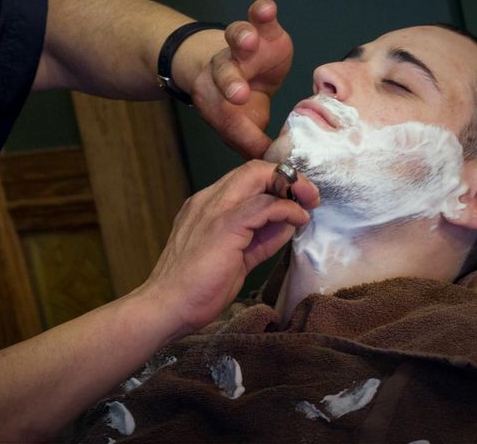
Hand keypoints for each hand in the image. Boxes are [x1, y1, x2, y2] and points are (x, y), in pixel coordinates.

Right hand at [139, 160, 318, 337]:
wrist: (166, 307)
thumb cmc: (195, 290)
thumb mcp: (235, 258)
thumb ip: (259, 238)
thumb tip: (287, 224)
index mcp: (205, 206)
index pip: (245, 178)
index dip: (274, 182)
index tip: (296, 197)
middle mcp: (207, 200)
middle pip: (252, 168)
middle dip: (287, 176)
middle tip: (309, 195)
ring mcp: (213, 210)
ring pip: (257, 176)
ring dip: (290, 187)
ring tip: (308, 205)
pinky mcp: (224, 226)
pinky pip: (263, 205)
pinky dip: (286, 209)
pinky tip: (298, 220)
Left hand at [190, 0, 292, 158]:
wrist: (239, 71)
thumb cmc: (240, 105)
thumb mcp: (243, 127)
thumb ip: (252, 143)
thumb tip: (271, 166)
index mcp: (216, 98)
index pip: (224, 113)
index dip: (235, 125)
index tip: (247, 142)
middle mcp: (226, 69)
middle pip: (224, 73)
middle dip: (230, 83)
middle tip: (239, 95)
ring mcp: (242, 47)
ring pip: (235, 39)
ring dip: (241, 39)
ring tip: (248, 41)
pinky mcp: (263, 31)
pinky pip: (257, 17)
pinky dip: (261, 11)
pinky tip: (265, 8)